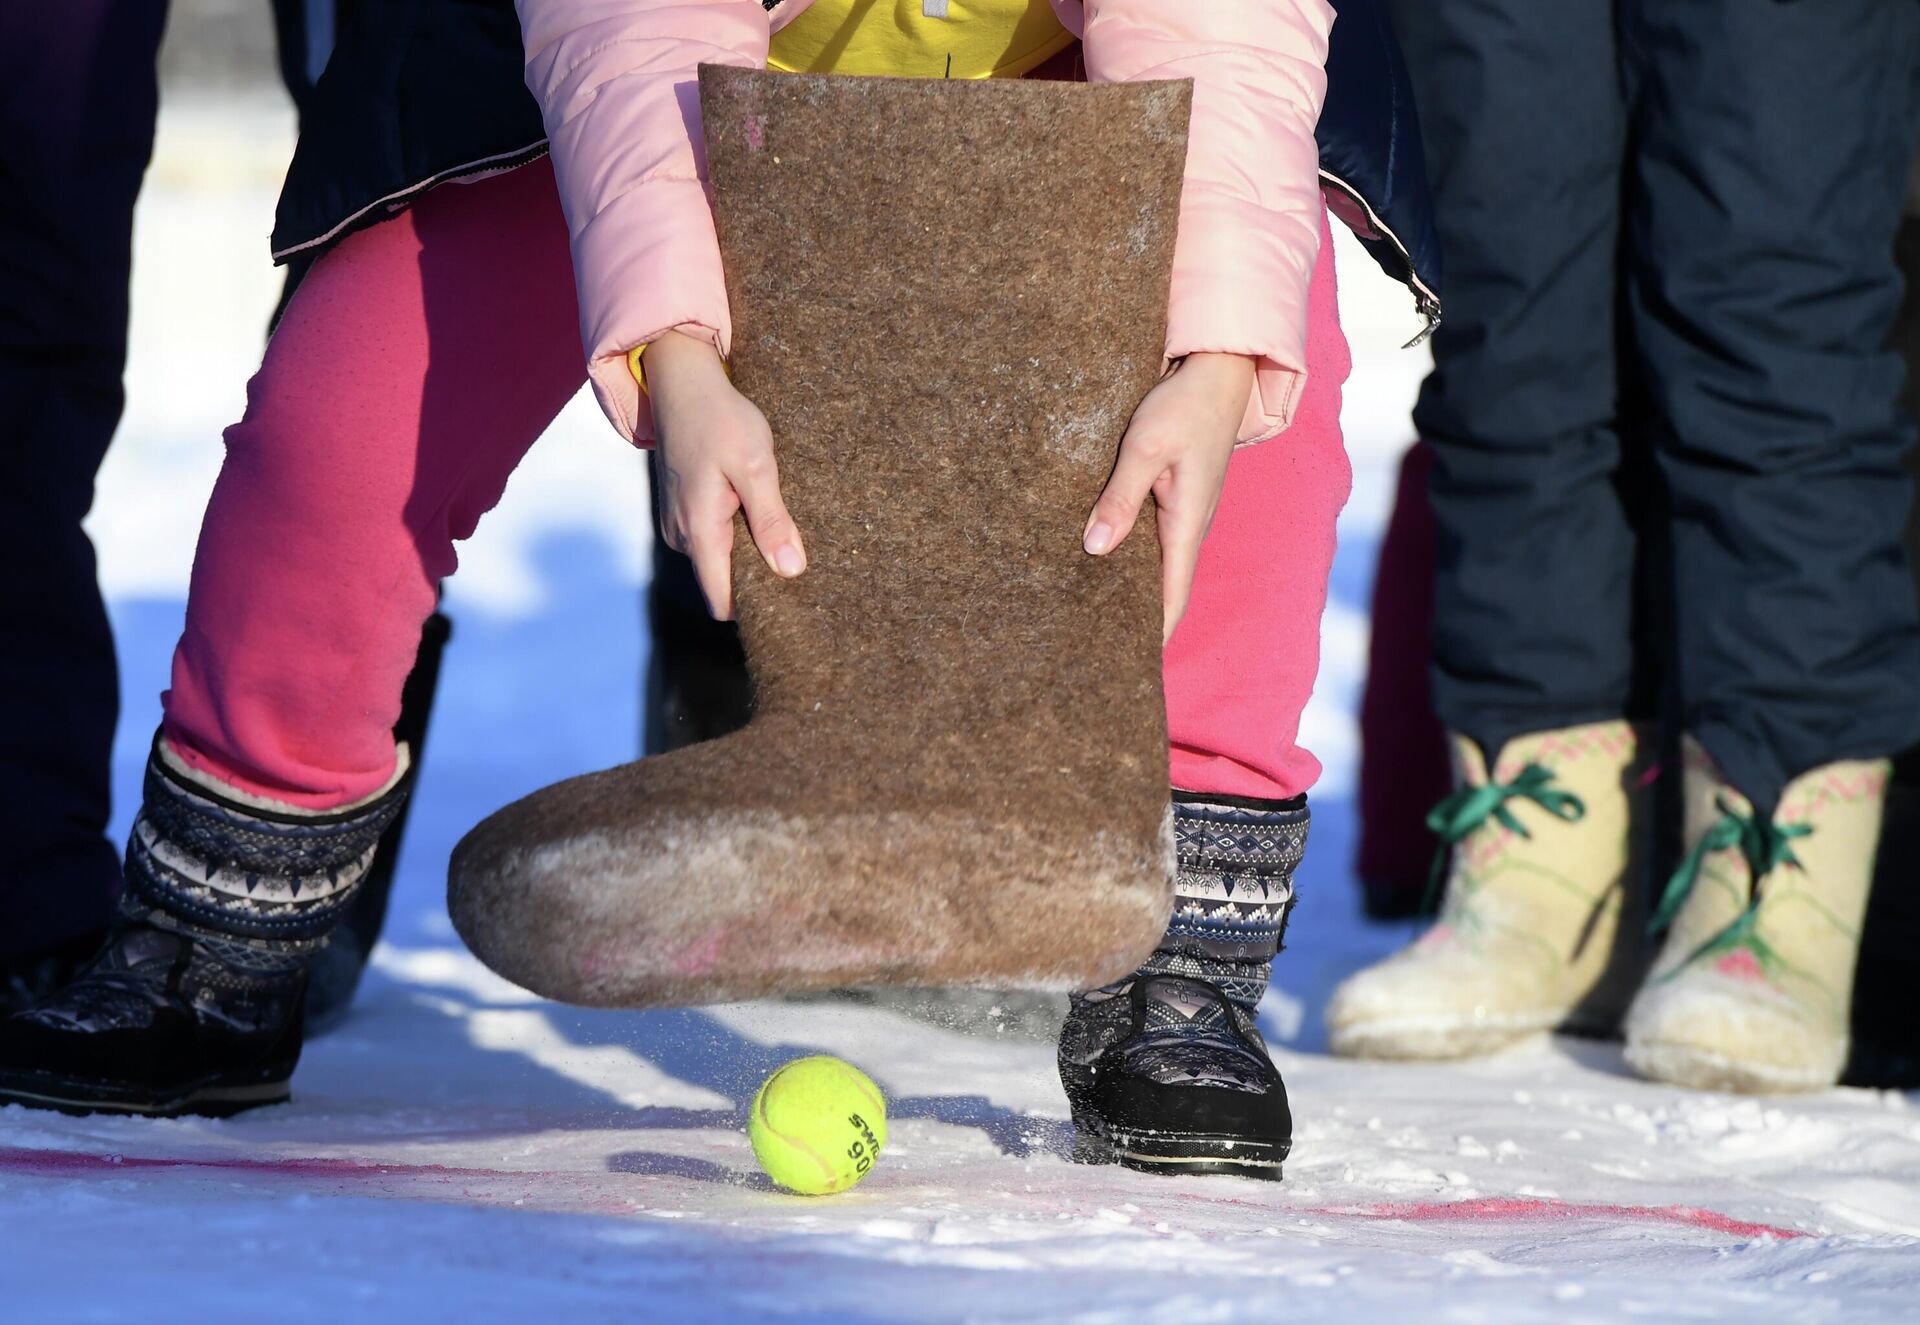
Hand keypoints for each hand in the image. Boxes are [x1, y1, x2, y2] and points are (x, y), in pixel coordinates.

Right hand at [647, 328, 805, 619]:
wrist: (682, 382)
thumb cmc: (720, 418)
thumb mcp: (755, 465)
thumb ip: (771, 520)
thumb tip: (790, 570)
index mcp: (699, 530)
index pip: (721, 600)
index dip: (754, 608)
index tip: (789, 600)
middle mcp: (681, 536)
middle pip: (722, 583)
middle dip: (756, 576)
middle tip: (794, 551)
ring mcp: (677, 524)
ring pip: (718, 561)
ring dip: (746, 549)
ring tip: (774, 521)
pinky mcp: (680, 512)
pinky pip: (711, 540)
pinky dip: (734, 533)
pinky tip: (753, 508)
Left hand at [1083, 352, 1253, 641]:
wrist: (1216, 370)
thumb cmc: (1182, 406)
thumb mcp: (1144, 449)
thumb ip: (1119, 499)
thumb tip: (1093, 549)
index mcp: (1187, 525)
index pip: (1170, 598)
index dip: (1153, 635)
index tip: (1128, 666)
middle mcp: (1189, 526)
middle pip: (1163, 588)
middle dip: (1136, 619)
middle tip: (1095, 648)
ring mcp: (1184, 512)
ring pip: (1156, 563)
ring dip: (1130, 587)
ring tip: (1089, 614)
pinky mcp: (1174, 495)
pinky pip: (1152, 538)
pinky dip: (1129, 555)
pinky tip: (1100, 560)